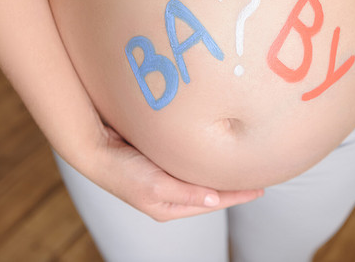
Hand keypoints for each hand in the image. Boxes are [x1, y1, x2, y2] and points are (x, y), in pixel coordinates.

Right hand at [70, 119, 263, 221]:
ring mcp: (165, 178)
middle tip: (254, 175)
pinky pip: (188, 163)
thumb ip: (188, 193)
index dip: (237, 196)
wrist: (95, 148)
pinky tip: (210, 151)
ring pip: (199, 176)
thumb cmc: (122, 171)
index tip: (259, 189)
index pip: (213, 203)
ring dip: (216, 172)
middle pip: (209, 191)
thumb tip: (216, 201)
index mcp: (170, 206)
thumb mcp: (156, 186)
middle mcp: (170, 194)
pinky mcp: (160, 161)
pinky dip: (202, 159)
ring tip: (238, 165)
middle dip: (230, 185)